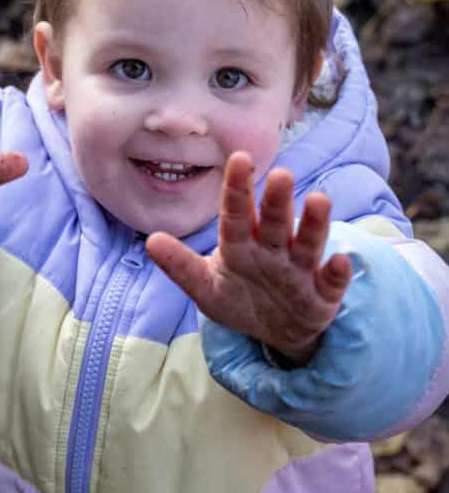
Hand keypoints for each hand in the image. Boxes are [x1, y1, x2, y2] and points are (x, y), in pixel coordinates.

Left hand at [146, 152, 351, 363]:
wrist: (275, 333)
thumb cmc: (239, 299)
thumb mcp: (206, 288)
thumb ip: (181, 266)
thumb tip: (151, 241)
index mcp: (242, 244)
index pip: (235, 215)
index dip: (236, 190)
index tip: (238, 159)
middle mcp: (273, 249)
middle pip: (274, 222)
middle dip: (277, 201)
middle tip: (280, 174)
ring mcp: (300, 270)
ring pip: (307, 244)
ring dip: (314, 224)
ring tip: (320, 200)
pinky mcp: (323, 295)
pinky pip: (332, 282)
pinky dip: (338, 273)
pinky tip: (342, 261)